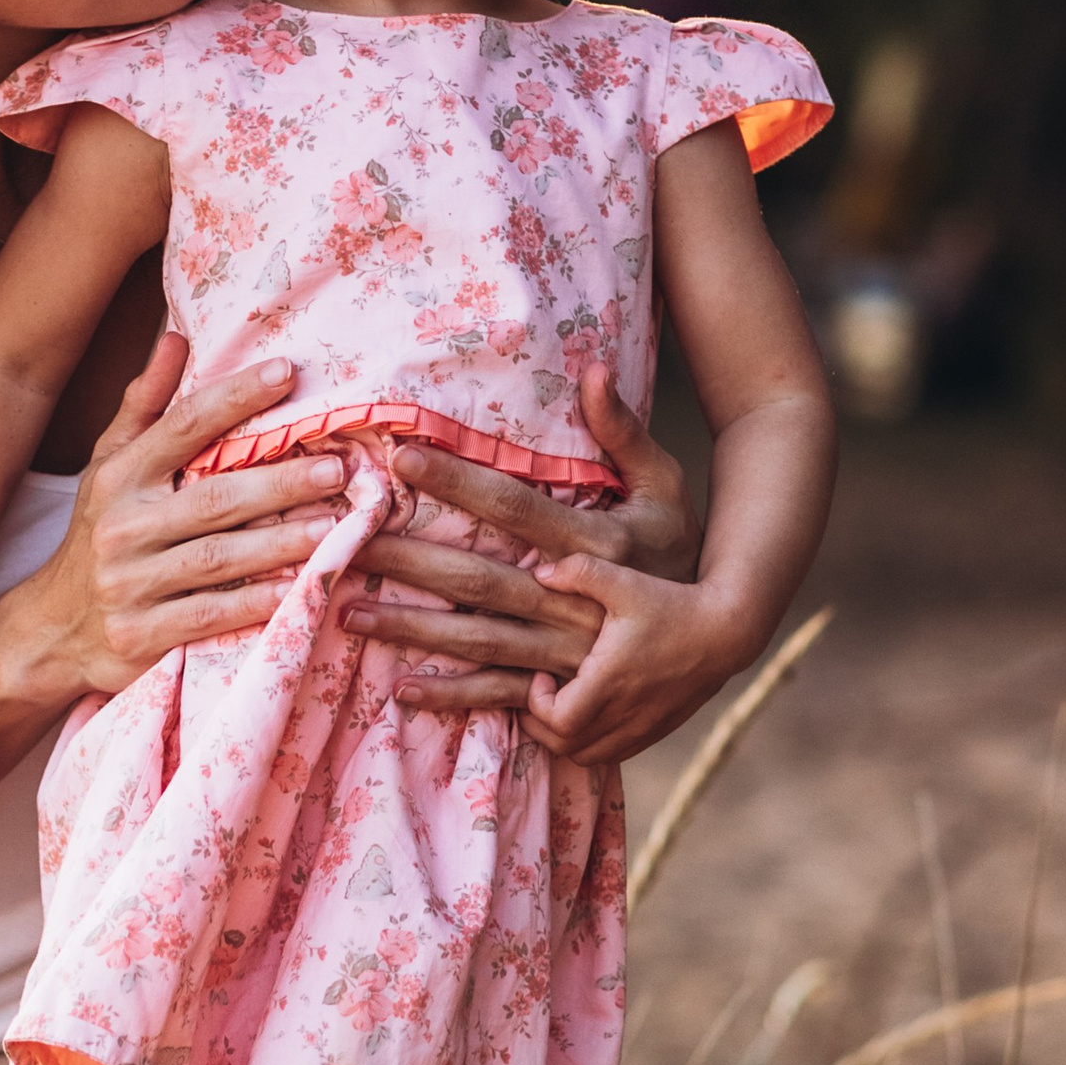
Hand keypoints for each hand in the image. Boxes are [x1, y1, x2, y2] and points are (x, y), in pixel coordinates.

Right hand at [0, 333, 349, 737]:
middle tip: (338, 467)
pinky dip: (256, 603)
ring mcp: (130, 583)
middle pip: (213, 498)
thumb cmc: (100, 533)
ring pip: (219, 559)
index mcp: (119, 476)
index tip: (288, 372)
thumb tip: (176, 336)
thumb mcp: (110, 466)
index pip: (182, 425)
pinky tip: (298, 589)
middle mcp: (122, 526)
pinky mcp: (141, 635)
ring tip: (336, 525)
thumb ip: (146, 405)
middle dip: (281, 482)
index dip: (235, 397)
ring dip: (282, 543)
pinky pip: (211, 615)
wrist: (53, 629)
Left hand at [350, 367, 699, 720]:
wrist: (721, 638)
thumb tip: (594, 367)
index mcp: (595, 546)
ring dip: (411, 629)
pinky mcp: (565, 695)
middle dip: (409, 560)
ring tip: (347, 612)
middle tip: (343, 542)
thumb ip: (624, 431)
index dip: (457, 481)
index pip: (514, 506)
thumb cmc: (679, 552)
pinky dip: (453, 696)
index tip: (401, 456)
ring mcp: (567, 655)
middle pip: (479, 577)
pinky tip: (401, 688)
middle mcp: (575, 601)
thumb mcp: (664, 485)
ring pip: (478, 640)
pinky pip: (501, 697)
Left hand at [513, 564, 768, 768]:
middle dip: (541, 724)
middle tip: (539, 692)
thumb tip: (539, 574)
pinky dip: (592, 743)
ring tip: (561, 704)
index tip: (541, 674)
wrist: (726, 631)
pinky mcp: (657, 730)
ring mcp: (643, 726)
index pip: (559, 721)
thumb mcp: (623, 580)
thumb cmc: (672, 603)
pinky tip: (591, 712)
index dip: (537, 703)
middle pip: (565, 746)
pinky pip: (613, 755)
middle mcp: (626, 712)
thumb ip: (578, 572)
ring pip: (588, 757)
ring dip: (565, 737)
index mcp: (611, 681)